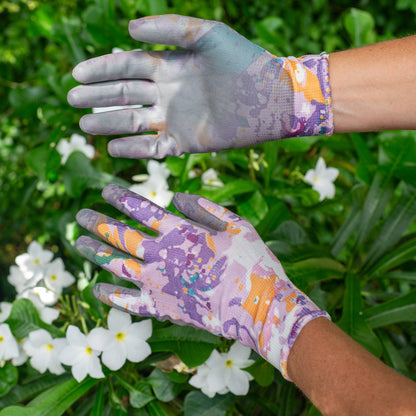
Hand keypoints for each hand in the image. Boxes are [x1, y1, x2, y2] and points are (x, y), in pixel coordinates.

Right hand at [68, 15, 332, 158]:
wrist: (272, 99)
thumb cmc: (245, 62)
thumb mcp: (208, 34)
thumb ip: (170, 27)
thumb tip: (128, 28)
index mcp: (171, 66)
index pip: (128, 66)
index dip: (103, 69)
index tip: (78, 74)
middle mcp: (169, 93)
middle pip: (125, 94)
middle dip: (99, 97)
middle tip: (72, 100)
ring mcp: (176, 119)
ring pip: (134, 122)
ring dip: (109, 123)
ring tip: (85, 124)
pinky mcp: (186, 143)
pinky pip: (154, 149)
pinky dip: (134, 150)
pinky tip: (114, 149)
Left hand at [75, 184, 328, 377]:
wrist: (258, 307)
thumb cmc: (253, 262)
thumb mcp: (237, 224)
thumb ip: (206, 207)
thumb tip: (176, 197)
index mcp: (181, 231)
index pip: (142, 209)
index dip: (121, 197)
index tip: (105, 189)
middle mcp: (163, 255)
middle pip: (121, 235)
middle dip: (99, 223)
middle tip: (81, 215)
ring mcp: (159, 283)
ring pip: (117, 265)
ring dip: (96, 252)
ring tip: (79, 242)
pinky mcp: (162, 307)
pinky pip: (129, 302)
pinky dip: (111, 296)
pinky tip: (96, 289)